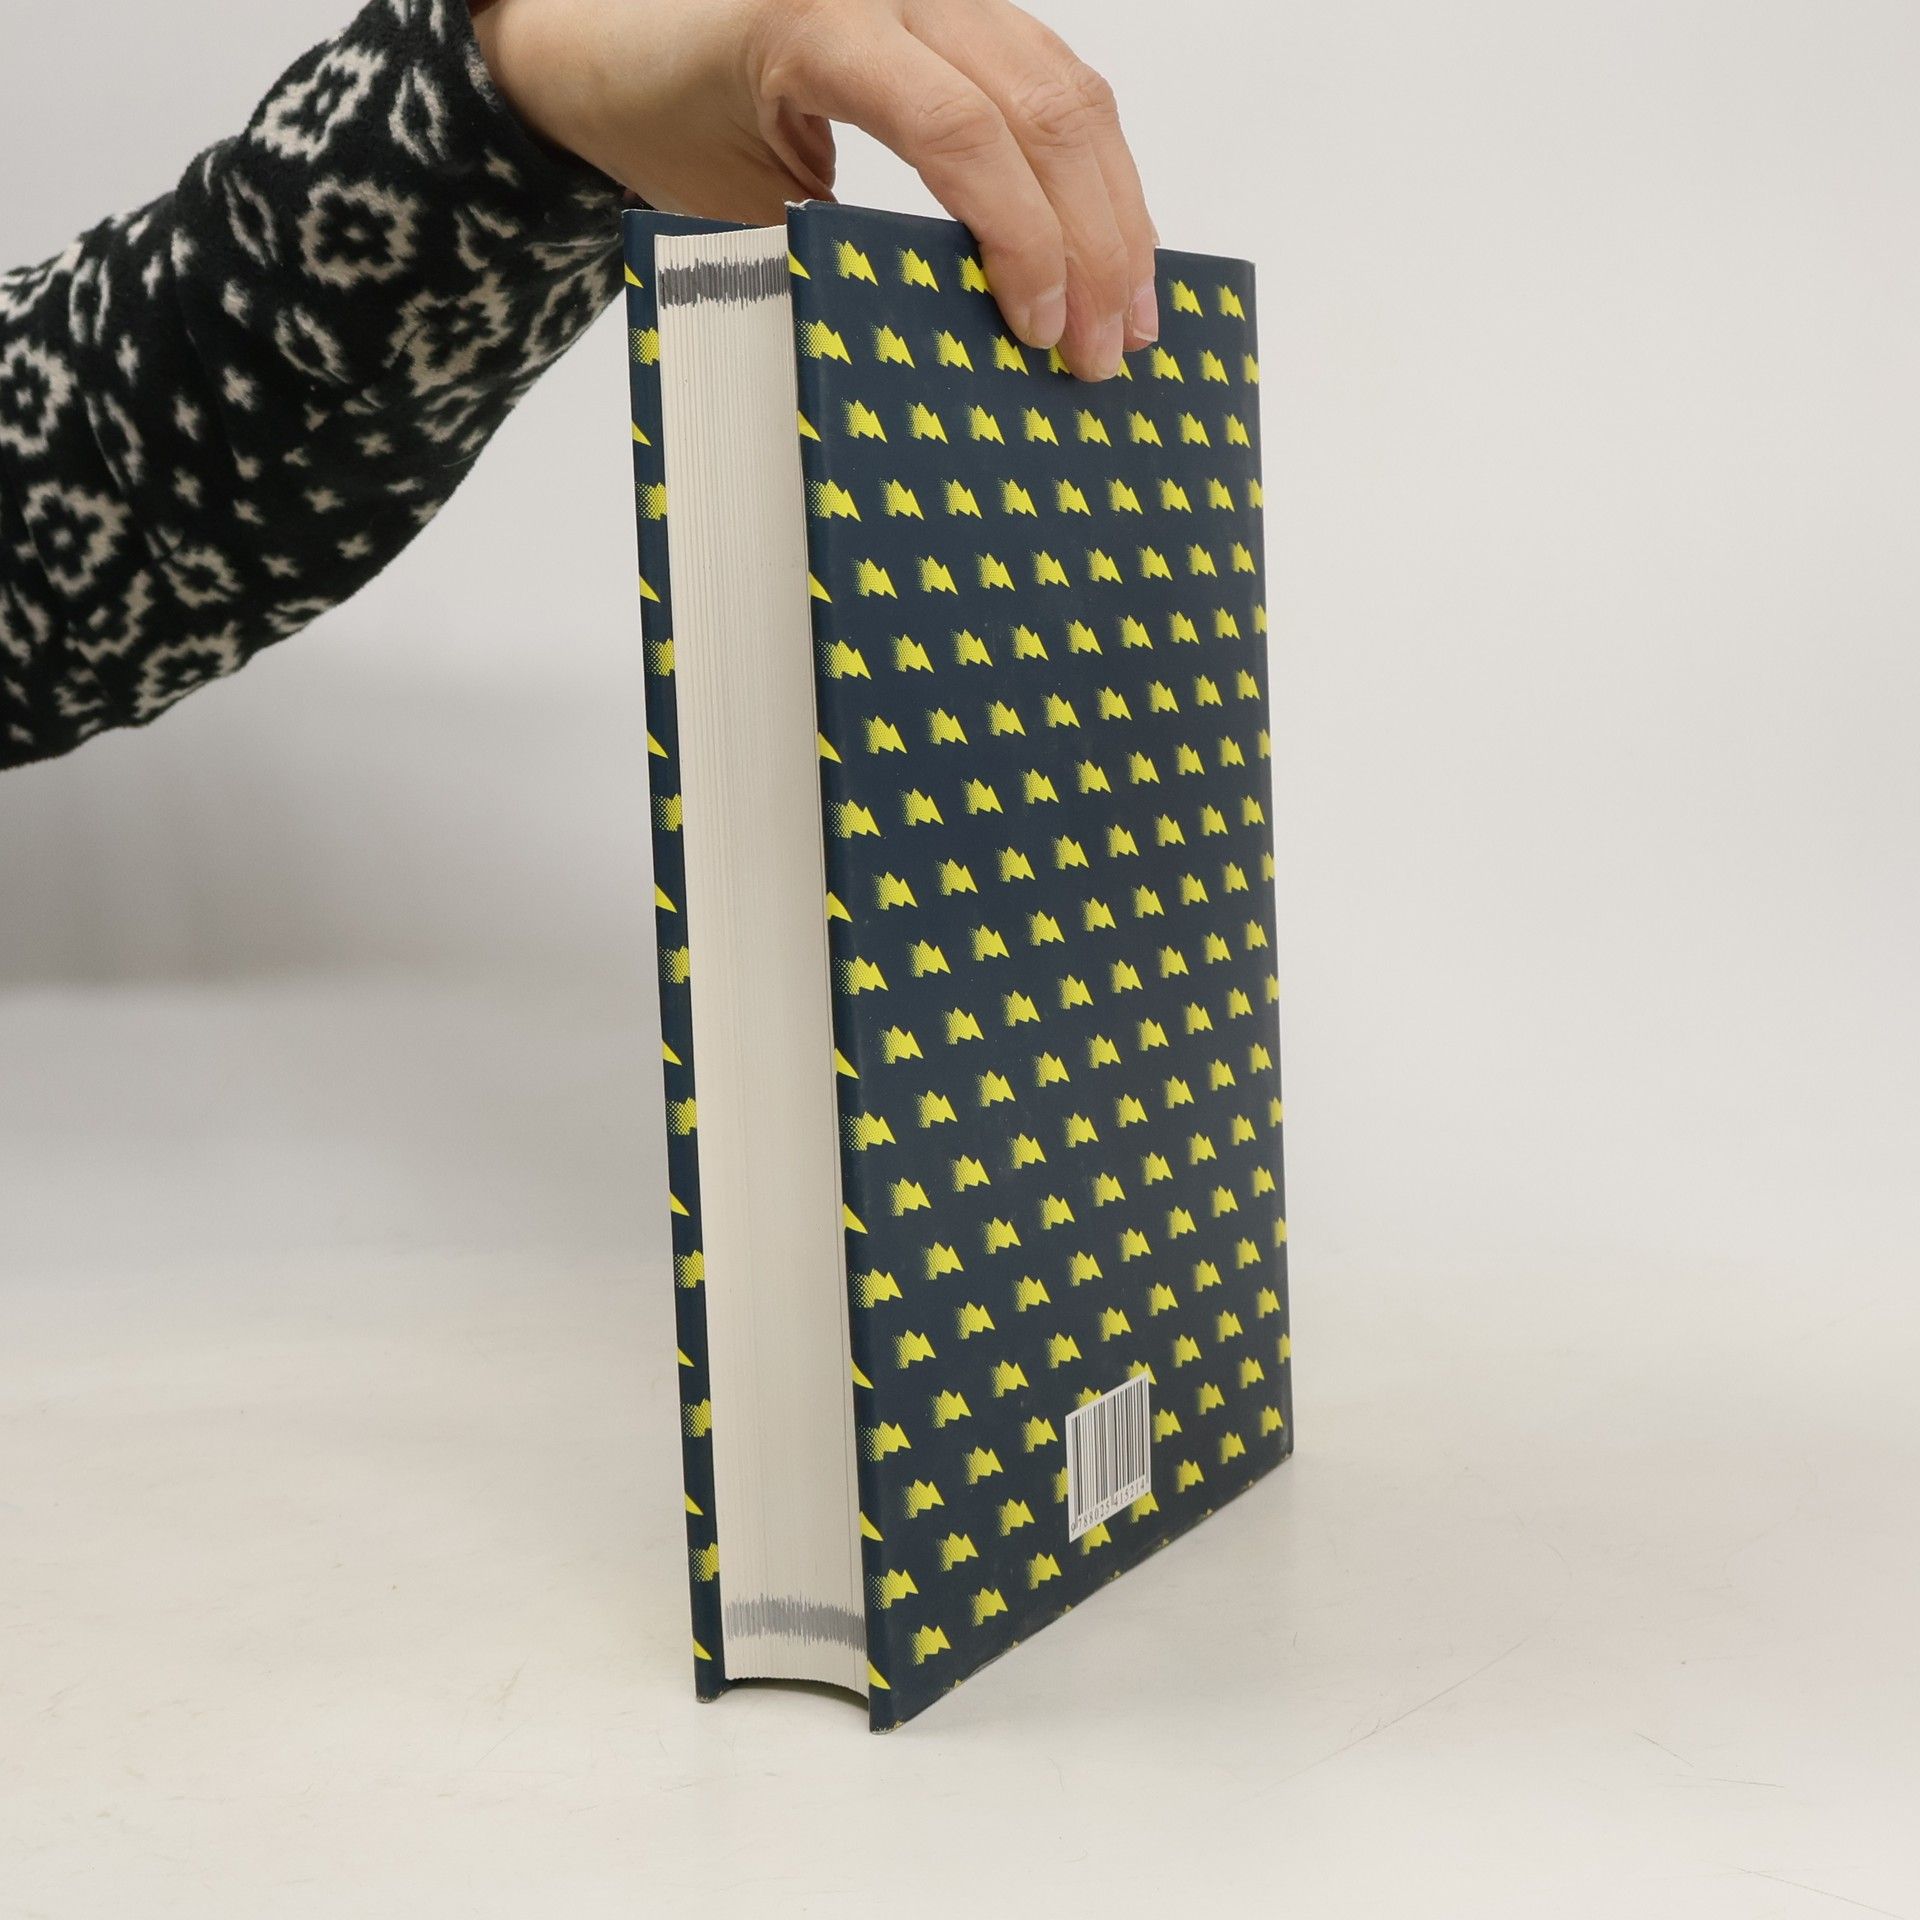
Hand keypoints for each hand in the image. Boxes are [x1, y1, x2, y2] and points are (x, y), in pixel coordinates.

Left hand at [469, 0, 1157, 378]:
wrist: (628, 45)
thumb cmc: (672, 124)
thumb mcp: (739, 205)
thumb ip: (843, 257)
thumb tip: (957, 351)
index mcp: (820, 25)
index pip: (958, 130)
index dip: (1018, 239)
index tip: (1036, 333)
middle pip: (1042, 111)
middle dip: (1089, 245)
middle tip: (1100, 354)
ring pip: (1073, 95)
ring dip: (1115, 215)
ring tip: (1128, 319)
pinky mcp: (971, 16)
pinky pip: (1061, 88)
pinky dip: (1097, 180)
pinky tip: (1114, 252)